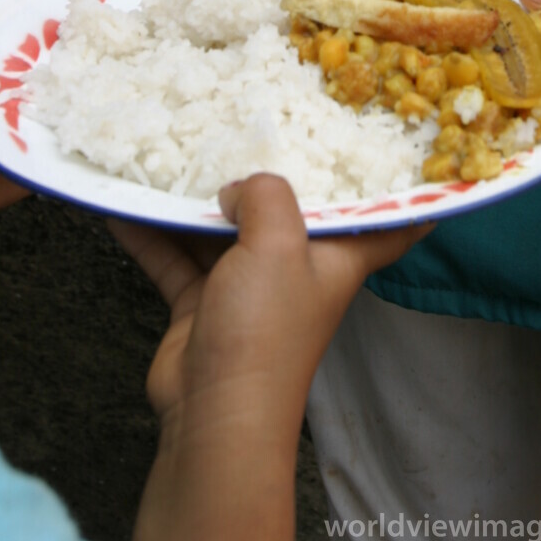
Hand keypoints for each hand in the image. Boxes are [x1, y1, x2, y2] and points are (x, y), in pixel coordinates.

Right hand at [118, 176, 427, 540]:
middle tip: (251, 123)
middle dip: (270, 176)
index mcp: (338, 256)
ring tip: (169, 153)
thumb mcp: (279, 244)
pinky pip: (177, 258)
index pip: (390, 222)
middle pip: (290, 212)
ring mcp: (247, 287)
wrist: (212, 417)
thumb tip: (238, 188)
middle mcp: (296, 268)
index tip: (420, 153)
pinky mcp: (202, 306)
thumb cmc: (264, 332)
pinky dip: (152, 234)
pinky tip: (121, 206)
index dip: (409, 191)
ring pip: (225, 231)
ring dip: (197, 202)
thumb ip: (266, 195)